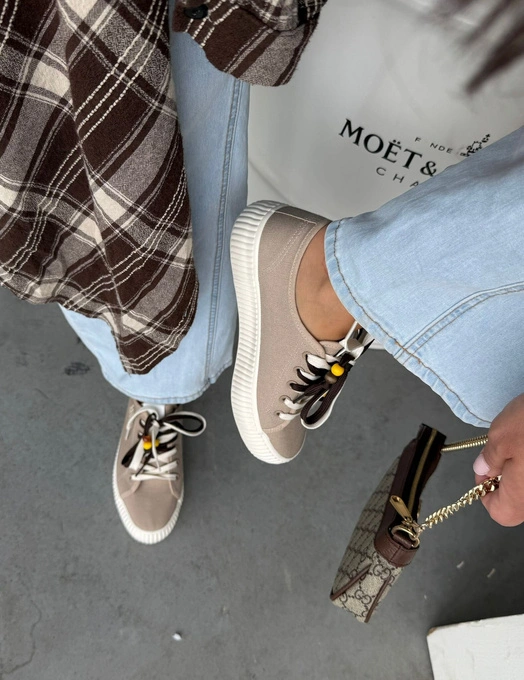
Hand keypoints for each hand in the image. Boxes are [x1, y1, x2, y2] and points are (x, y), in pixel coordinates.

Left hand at [473, 393, 523, 526]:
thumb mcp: (501, 436)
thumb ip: (489, 458)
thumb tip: (483, 469)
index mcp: (523, 497)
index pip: (499, 513)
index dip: (485, 493)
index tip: (484, 471)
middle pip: (519, 503)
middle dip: (507, 481)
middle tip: (501, 455)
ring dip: (522, 471)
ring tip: (519, 444)